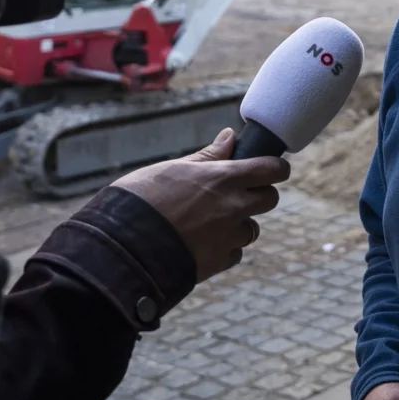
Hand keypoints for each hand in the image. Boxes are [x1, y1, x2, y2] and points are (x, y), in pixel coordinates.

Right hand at [116, 129, 289, 280]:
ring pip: (251, 229)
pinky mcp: (218, 262)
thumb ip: (207, 156)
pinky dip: (223, 248)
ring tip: (207, 222)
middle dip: (259, 195)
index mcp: (224, 178)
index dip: (275, 168)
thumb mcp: (172, 169)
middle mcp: (234, 206)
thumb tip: (229, 137)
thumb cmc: (140, 200)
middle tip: (236, 194)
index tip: (270, 168)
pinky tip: (199, 243)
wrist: (122, 247)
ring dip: (238, 224)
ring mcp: (228, 236)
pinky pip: (234, 253)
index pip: (273, 169)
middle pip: (270, 199)